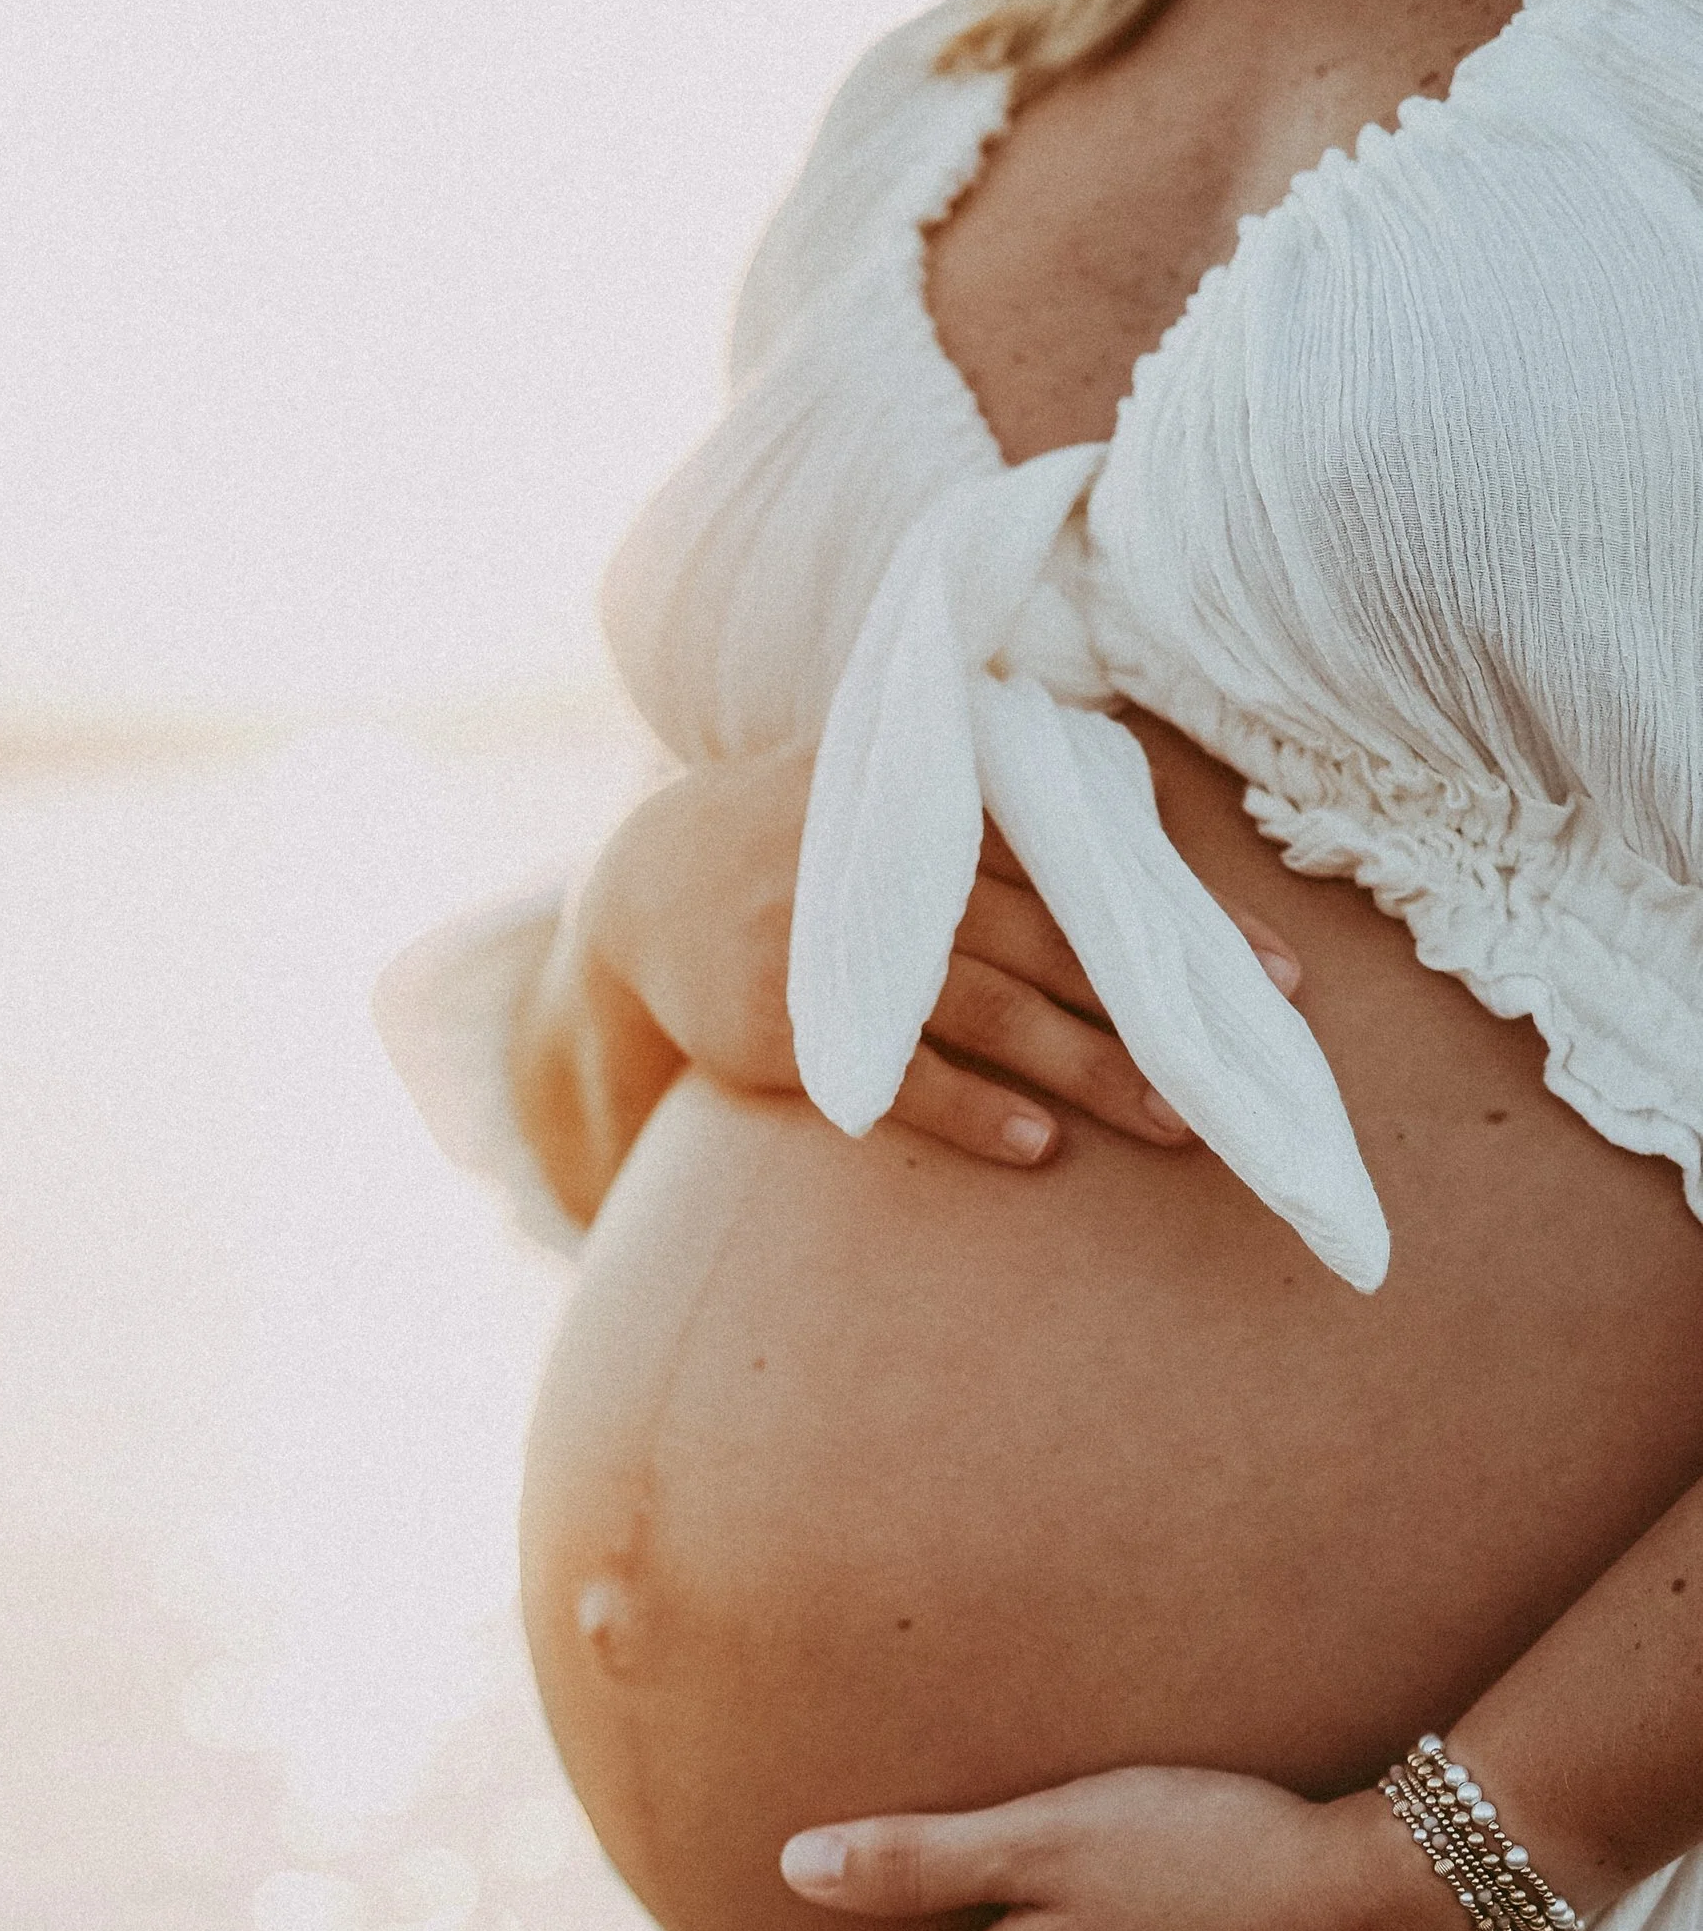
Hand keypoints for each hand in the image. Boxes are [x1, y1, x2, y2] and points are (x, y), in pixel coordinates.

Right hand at [572, 755, 1304, 1164]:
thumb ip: (1009, 799)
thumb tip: (1155, 822)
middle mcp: (902, 867)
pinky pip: (900, 1074)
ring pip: (995, 1010)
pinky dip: (971, 1109)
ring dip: (1087, 1067)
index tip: (1279, 978)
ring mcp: (846, 946)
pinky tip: (1038, 1144)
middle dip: (1155, 1006)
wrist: (651, 887)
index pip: (1092, 861)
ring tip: (1172, 1121)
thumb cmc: (814, 842)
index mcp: (946, 803)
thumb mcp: (900, 785)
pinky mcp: (795, 1022)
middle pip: (1056, 940)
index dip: (1186, 919)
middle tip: (1242, 1070)